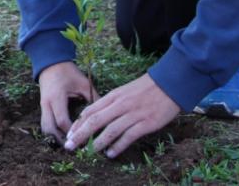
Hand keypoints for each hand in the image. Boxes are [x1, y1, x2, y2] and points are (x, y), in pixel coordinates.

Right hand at [38, 61, 96, 144]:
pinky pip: (45, 123)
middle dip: (62, 139)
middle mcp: (47, 104)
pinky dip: (53, 131)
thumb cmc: (69, 73)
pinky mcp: (42, 107)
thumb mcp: (83, 83)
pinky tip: (64, 135)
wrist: (51, 64)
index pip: (63, 121)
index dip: (74, 132)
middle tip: (76, 146)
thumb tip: (107, 113)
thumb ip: (94, 98)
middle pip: (50, 129)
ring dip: (56, 137)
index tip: (85, 139)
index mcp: (57, 97)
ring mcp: (42, 106)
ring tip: (70, 143)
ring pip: (45, 128)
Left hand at [65, 73, 179, 157]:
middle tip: (70, 146)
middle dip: (80, 135)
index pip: (89, 111)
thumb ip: (110, 104)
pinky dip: (118, 146)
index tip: (69, 134)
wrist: (168, 84)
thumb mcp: (123, 92)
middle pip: (95, 121)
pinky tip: (111, 153)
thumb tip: (94, 118)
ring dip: (97, 143)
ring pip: (110, 130)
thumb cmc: (144, 89)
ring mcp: (133, 114)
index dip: (78, 124)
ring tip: (89, 152)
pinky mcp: (147, 123)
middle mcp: (120, 105)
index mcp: (113, 96)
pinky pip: (129, 136)